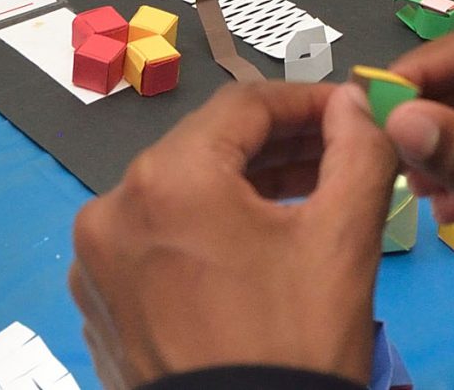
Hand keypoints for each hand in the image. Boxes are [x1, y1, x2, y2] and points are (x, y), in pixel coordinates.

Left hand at [71, 82, 394, 388]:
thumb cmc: (292, 349)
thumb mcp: (343, 241)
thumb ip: (358, 152)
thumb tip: (357, 106)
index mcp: (167, 180)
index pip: (244, 107)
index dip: (307, 104)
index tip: (349, 115)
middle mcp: (112, 211)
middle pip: (206, 151)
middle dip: (277, 151)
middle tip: (336, 159)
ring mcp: (96, 265)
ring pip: (178, 200)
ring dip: (240, 194)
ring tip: (303, 205)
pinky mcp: (98, 309)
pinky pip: (153, 249)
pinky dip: (200, 240)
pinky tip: (250, 257)